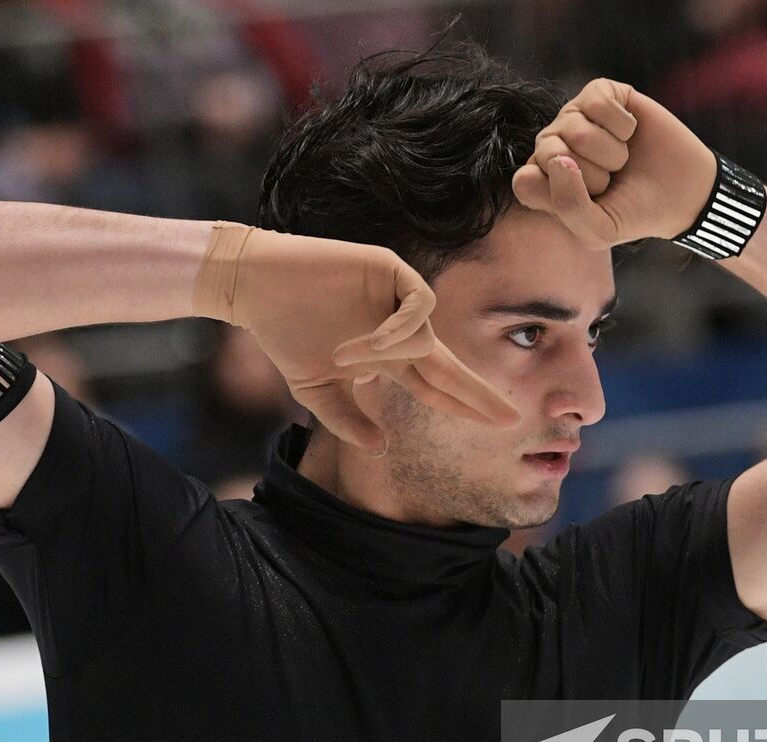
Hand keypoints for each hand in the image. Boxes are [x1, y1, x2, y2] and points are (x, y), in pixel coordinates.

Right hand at [194, 224, 519, 452]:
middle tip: (510, 419)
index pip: (437, 387)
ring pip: (426, 339)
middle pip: (450, 367)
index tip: (499, 427)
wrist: (256, 288)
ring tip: (344, 355)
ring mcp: (398, 298)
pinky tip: (374, 340)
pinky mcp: (391, 269)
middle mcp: (399, 330)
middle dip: (478, 393)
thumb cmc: (284, 333)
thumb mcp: (316, 389)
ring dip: (389, 353)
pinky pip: (419, 303)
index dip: (465, 406)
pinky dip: (400, 327)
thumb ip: (347, 419)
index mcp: (387, 358)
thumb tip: (383, 448)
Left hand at [512, 78, 718, 248]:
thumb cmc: (634, 211)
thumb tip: (559, 160)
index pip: (525, 182)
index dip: (559, 194)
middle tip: (611, 180)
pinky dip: (623, 125)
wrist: (682, 190)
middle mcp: (553, 145)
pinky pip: (598, 104)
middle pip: (550, 153)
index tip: (591, 201)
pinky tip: (630, 133)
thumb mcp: (600, 230)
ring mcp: (574, 117)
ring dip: (612, 152)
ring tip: (622, 158)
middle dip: (593, 174)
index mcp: (544, 180)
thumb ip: (569, 207)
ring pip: (575, 129)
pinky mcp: (599, 93)